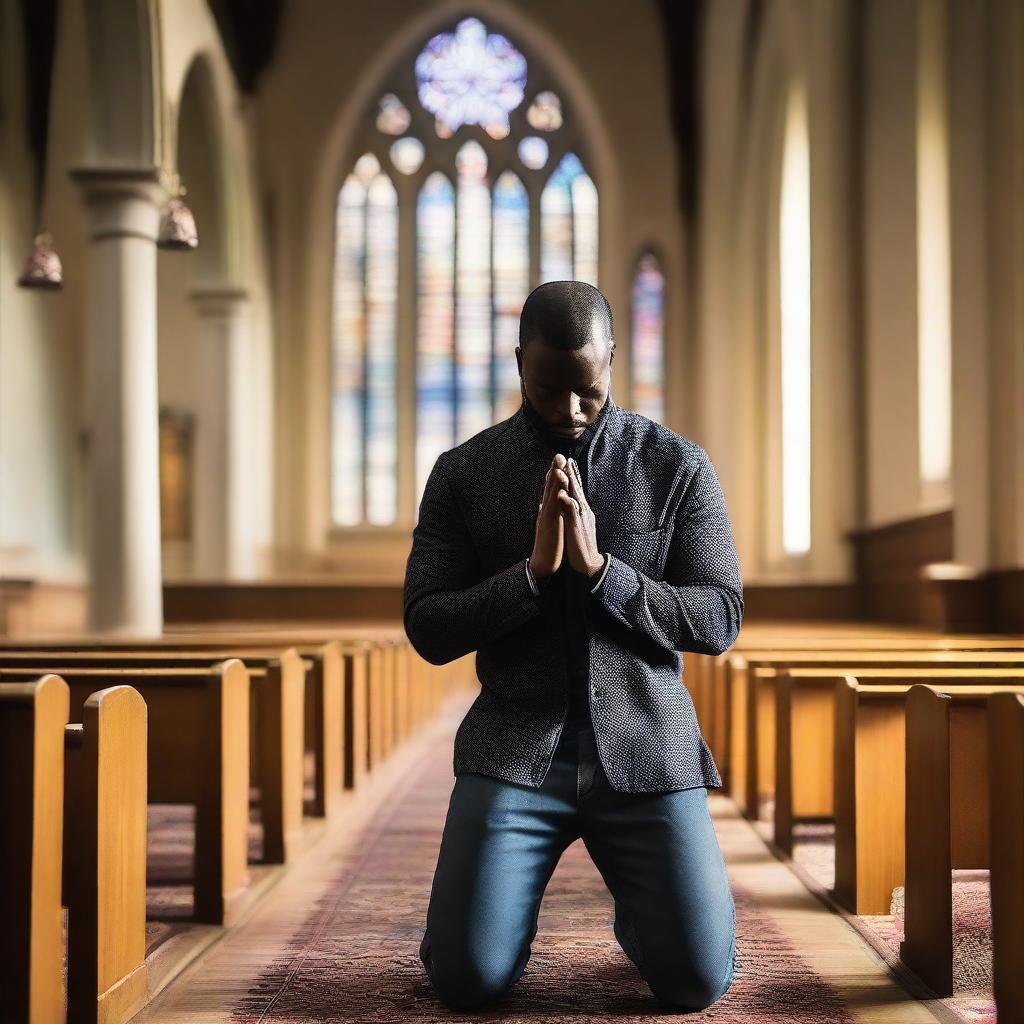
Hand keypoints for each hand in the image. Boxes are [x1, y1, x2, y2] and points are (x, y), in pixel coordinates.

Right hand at [529, 454, 569, 580]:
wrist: (543, 563)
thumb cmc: (549, 545)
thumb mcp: (550, 525)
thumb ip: (548, 513)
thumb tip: (544, 503)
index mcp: (548, 510)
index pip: (551, 489)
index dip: (555, 474)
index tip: (559, 461)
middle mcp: (545, 510)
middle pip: (550, 486)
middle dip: (554, 470)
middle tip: (558, 454)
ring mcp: (546, 516)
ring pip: (551, 492)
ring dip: (555, 477)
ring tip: (558, 463)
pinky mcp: (549, 523)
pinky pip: (553, 505)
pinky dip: (556, 494)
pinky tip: (560, 485)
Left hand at [557, 457, 604, 577]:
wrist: (588, 563)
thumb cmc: (581, 544)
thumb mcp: (577, 523)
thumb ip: (573, 512)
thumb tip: (569, 501)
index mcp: (581, 509)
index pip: (576, 489)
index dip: (572, 475)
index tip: (568, 462)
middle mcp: (582, 510)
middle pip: (576, 487)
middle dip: (571, 472)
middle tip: (566, 458)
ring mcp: (580, 517)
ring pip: (573, 496)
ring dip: (567, 483)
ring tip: (561, 470)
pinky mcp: (576, 526)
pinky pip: (570, 512)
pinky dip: (566, 502)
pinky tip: (561, 494)